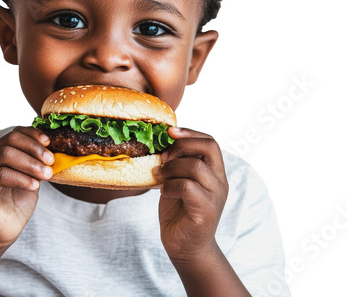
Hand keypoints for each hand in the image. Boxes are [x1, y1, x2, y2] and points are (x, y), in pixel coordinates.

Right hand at [0, 126, 53, 250]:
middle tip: (51, 160)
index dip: (33, 134)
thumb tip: (56, 151)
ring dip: (30, 163)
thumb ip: (38, 164)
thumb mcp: (32, 179)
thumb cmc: (16, 205)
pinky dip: (20, 178)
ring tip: (46, 174)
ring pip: (5, 154)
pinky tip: (34, 185)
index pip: (15, 133)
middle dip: (34, 148)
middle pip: (10, 140)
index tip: (50, 142)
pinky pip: (0, 175)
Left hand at [154, 128, 227, 265]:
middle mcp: (219, 181)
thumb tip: (162, 141)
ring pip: (195, 166)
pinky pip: (187, 187)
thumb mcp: (177, 180)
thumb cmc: (179, 211)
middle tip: (163, 157)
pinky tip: (164, 192)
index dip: (190, 133)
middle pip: (209, 147)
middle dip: (182, 145)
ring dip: (171, 168)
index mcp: (214, 172)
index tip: (169, 132)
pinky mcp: (206, 210)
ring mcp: (215, 196)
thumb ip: (177, 163)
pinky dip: (170, 186)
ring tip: (160, 176)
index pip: (210, 141)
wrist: (185, 247)